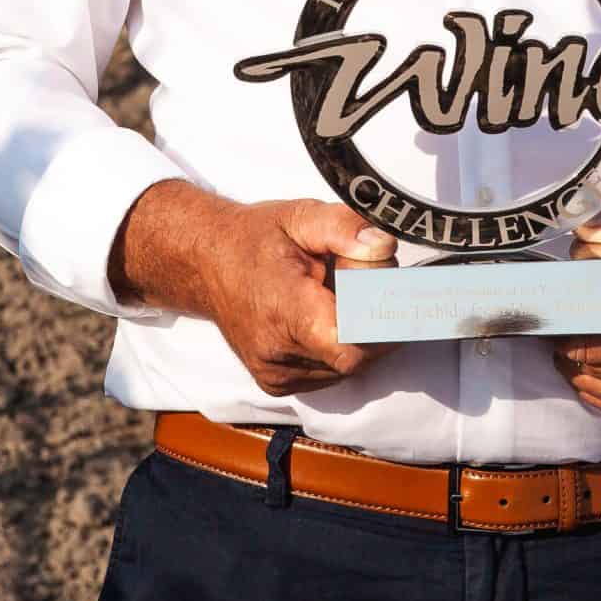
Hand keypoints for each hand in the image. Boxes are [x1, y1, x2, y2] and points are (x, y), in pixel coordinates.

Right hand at [109, 180, 398, 395]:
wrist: (204, 263)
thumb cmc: (254, 238)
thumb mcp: (300, 216)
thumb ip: (345, 228)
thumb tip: (384, 248)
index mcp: (285, 311)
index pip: (355, 339)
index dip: (386, 320)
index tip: (395, 289)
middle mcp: (279, 354)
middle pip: (360, 352)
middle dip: (375, 316)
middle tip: (357, 276)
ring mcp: (276, 376)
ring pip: (350, 365)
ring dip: (359, 331)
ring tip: (332, 291)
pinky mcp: (278, 384)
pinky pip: (332, 371)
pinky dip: (342, 343)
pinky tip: (322, 312)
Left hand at [549, 195, 600, 426]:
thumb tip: (586, 232)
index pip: (583, 341)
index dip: (566, 316)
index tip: (565, 293)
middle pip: (576, 360)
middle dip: (571, 329)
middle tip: (583, 301)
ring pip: (581, 380)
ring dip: (577, 351)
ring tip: (598, 321)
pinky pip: (595, 395)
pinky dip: (590, 371)